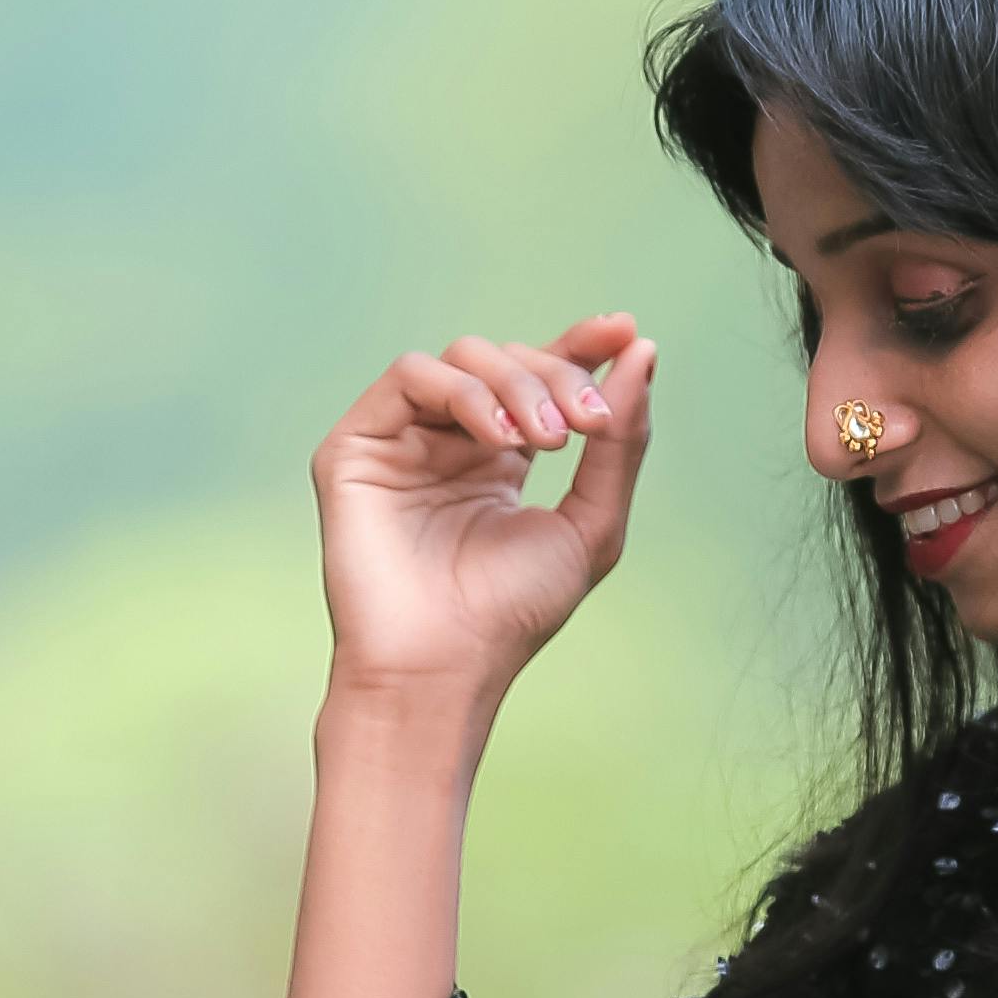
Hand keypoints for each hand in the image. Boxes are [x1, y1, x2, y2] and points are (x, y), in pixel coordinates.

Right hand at [308, 311, 653, 710]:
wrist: (443, 668)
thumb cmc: (511, 614)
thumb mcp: (592, 523)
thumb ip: (620, 442)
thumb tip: (641, 351)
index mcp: (499, 457)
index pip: (538, 375)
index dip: (579, 344)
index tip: (623, 330)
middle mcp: (448, 440)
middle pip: (508, 358)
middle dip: (557, 376)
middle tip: (586, 425)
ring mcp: (401, 440)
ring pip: (462, 356)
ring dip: (516, 384)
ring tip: (546, 441)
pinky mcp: (356, 445)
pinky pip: (410, 376)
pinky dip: (464, 392)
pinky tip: (499, 439)